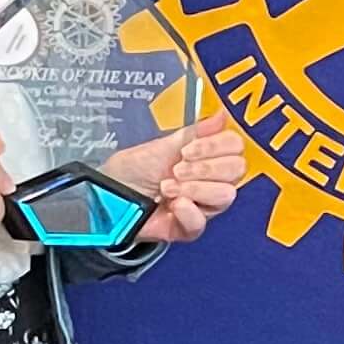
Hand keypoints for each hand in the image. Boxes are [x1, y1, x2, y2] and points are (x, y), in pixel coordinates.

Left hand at [107, 119, 245, 243]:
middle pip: (237, 169)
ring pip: (225, 195)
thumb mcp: (162, 145)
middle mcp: (209, 180)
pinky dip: (188, 211)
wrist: (106, 194)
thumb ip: (196, 132)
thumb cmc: (131, 169)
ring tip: (167, 187)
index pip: (235, 146)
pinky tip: (171, 204)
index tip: (188, 149)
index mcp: (206, 156)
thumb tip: (222, 115)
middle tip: (176, 168)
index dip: (216, 146)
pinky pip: (203, 222)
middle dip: (205, 167)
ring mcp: (201, 205)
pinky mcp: (188, 228)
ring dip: (194, 188)